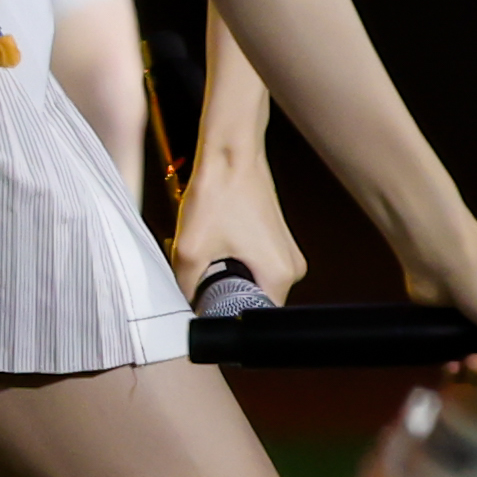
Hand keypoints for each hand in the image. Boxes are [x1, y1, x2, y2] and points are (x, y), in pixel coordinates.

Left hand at [170, 150, 310, 314]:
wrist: (231, 158)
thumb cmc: (218, 196)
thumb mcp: (189, 251)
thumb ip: (185, 289)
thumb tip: (184, 306)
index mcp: (278, 274)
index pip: (253, 318)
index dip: (223, 316)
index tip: (202, 304)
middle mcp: (292, 267)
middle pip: (252, 301)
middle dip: (221, 294)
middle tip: (198, 274)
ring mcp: (287, 253)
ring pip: (251, 283)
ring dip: (225, 277)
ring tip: (207, 254)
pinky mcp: (278, 242)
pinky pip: (255, 267)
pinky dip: (232, 263)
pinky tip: (214, 244)